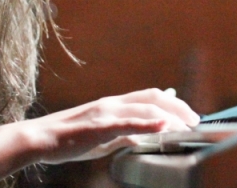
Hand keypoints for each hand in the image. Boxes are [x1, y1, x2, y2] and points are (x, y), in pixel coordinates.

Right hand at [21, 88, 199, 163]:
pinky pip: (127, 123)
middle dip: (178, 109)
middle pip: (153, 98)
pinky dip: (148, 124)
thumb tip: (146, 133)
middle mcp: (113, 103)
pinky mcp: (99, 126)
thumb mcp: (103, 135)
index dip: (174, 104)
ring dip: (169, 118)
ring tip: (185, 128)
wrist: (40, 139)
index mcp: (114, 104)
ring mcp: (106, 112)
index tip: (190, 116)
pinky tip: (162, 127)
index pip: (151, 97)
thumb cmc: (70, 138)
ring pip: (145, 109)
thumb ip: (125, 131)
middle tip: (195, 121)